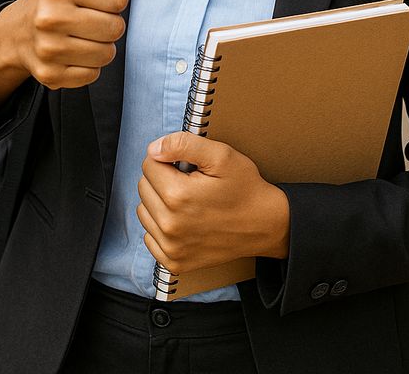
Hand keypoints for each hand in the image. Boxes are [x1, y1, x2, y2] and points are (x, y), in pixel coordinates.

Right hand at [0, 0, 127, 104]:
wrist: (16, 33)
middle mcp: (52, 18)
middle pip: (115, 27)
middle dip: (108, 23)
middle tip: (89, 17)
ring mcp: (49, 50)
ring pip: (107, 54)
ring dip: (100, 45)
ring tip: (82, 34)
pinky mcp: (51, 76)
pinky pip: (92, 75)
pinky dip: (88, 66)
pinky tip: (73, 52)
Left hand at [137, 132, 289, 275]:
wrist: (265, 225)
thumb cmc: (245, 188)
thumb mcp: (221, 155)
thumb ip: (183, 144)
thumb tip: (153, 149)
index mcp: (178, 195)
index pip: (148, 164)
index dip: (167, 159)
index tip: (185, 165)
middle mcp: (170, 225)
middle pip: (144, 187)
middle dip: (162, 178)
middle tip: (189, 181)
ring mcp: (171, 247)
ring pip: (144, 211)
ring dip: (158, 202)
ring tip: (186, 200)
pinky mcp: (175, 262)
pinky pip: (150, 238)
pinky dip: (160, 227)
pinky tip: (182, 220)